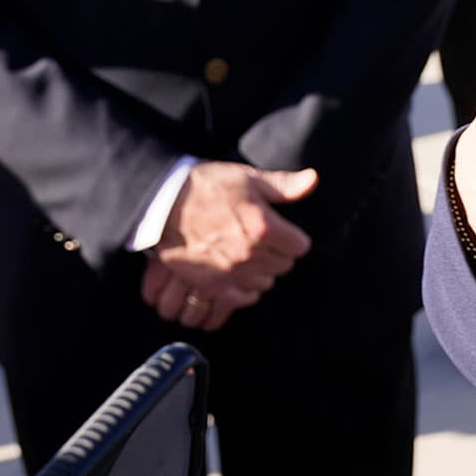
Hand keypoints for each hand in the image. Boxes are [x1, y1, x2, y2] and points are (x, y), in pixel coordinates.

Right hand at [142, 160, 317, 330]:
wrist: (162, 204)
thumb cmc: (206, 186)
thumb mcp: (248, 178)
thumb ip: (284, 185)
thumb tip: (313, 179)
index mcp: (263, 227)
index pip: (300, 246)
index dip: (292, 236)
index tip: (281, 230)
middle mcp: (250, 254)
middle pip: (284, 265)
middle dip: (278, 253)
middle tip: (262, 240)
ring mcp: (231, 273)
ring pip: (266, 282)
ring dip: (261, 270)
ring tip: (247, 253)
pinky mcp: (212, 286)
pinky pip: (243, 297)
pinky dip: (243, 287)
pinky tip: (236, 271)